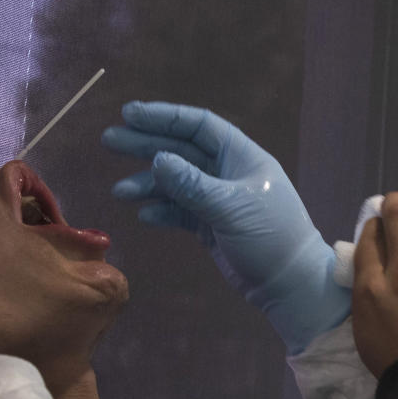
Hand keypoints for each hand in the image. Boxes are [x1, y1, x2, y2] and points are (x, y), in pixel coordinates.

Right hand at [102, 101, 349, 353]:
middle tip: (109, 141)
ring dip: (147, 184)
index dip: (164, 117)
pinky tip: (143, 215)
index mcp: (240, 156)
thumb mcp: (230, 208)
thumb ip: (192, 184)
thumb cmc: (270, 237)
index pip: (197, 126)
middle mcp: (227, 172)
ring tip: (119, 192)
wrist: (288, 283)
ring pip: (175, 182)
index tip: (130, 114)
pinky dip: (161, 211)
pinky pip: (179, 211)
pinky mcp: (210, 225)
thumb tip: (156, 160)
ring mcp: (217, 199)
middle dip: (145, 145)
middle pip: (180, 150)